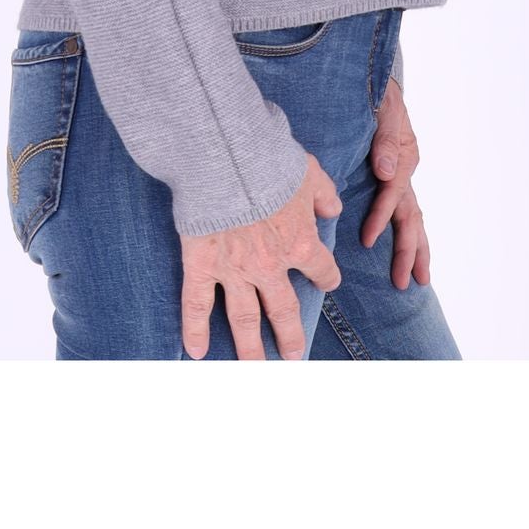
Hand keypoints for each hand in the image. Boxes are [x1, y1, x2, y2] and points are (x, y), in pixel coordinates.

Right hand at [178, 152, 342, 360]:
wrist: (228, 157)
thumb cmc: (270, 159)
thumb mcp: (309, 171)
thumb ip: (324, 194)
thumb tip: (333, 209)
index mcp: (299, 243)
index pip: (321, 270)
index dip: (326, 277)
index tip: (325, 282)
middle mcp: (269, 266)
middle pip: (284, 311)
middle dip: (290, 338)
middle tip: (293, 359)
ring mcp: (234, 270)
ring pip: (244, 319)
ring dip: (250, 349)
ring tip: (254, 371)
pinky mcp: (201, 264)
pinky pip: (196, 303)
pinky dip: (195, 329)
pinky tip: (196, 352)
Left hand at [360, 78, 431, 288]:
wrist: (377, 82)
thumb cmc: (378, 94)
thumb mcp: (383, 109)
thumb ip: (384, 139)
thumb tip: (385, 171)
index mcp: (404, 156)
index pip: (394, 193)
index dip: (381, 216)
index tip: (366, 238)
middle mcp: (405, 170)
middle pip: (411, 217)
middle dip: (408, 250)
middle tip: (403, 282)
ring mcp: (401, 175)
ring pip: (413, 219)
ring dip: (413, 250)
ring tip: (413, 280)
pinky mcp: (392, 177)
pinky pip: (402, 211)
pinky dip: (405, 233)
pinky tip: (403, 254)